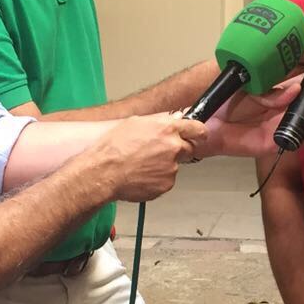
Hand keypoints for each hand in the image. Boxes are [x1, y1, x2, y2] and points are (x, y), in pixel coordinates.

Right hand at [89, 113, 203, 201]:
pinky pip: (166, 180)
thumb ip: (159, 121)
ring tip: (141, 165)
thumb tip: (173, 119)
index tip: (199, 135)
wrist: (103, 172)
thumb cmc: (113, 148)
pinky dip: (157, 179)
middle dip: (178, 150)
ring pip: (174, 166)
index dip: (199, 132)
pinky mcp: (166, 184)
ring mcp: (171, 168)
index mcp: (167, 129)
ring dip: (163, 165)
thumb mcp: (134, 123)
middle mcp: (173, 148)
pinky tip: (141, 175)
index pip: (198, 129)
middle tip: (158, 153)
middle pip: (188, 148)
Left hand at [202, 77, 303, 157]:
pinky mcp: (273, 144)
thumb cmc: (224, 103)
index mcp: (276, 98)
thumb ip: (272, 92)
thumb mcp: (250, 89)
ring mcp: (278, 129)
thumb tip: (295, 88)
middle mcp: (281, 114)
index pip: (302, 90)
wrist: (205, 123)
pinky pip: (294, 140)